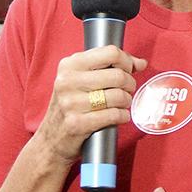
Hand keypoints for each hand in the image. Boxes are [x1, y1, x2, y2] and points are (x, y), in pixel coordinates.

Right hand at [33, 45, 146, 162]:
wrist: (51, 139)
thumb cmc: (72, 106)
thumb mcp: (82, 79)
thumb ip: (110, 67)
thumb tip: (140, 62)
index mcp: (69, 65)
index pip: (110, 52)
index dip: (126, 62)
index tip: (128, 70)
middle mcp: (67, 81)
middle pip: (118, 75)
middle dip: (130, 84)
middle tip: (126, 91)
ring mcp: (70, 103)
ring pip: (118, 96)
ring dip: (127, 102)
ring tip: (121, 104)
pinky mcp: (77, 123)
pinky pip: (114, 115)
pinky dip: (123, 116)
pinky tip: (119, 116)